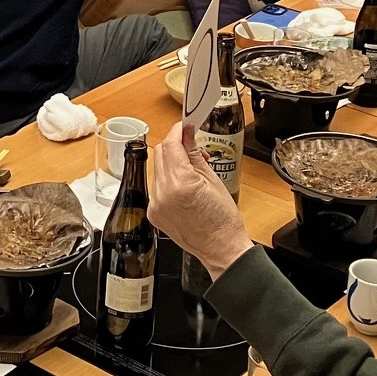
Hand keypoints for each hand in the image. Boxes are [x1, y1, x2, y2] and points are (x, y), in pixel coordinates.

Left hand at [146, 122, 252, 281]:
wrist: (220, 249)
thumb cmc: (223, 220)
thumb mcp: (213, 180)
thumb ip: (195, 154)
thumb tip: (187, 134)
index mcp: (180, 182)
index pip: (171, 144)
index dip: (178, 131)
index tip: (185, 126)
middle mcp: (163, 193)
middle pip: (161, 154)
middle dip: (175, 147)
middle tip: (192, 150)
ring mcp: (156, 204)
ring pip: (158, 169)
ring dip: (171, 165)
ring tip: (191, 174)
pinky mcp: (153, 213)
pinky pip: (157, 187)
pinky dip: (168, 182)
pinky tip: (183, 190)